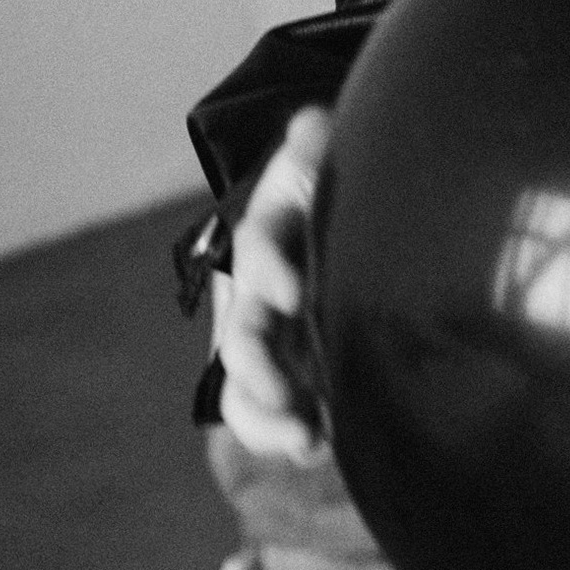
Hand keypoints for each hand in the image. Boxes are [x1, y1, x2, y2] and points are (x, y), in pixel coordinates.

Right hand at [214, 108, 332, 461]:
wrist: (326, 230)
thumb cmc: (327, 194)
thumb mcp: (323, 164)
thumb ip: (317, 146)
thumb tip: (312, 122)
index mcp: (271, 238)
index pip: (260, 251)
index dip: (271, 270)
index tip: (295, 293)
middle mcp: (258, 295)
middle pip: (242, 336)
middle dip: (259, 368)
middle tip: (289, 396)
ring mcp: (269, 341)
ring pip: (244, 387)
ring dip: (268, 418)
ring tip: (306, 440)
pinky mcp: (288, 374)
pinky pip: (272, 414)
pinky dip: (285, 434)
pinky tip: (320, 446)